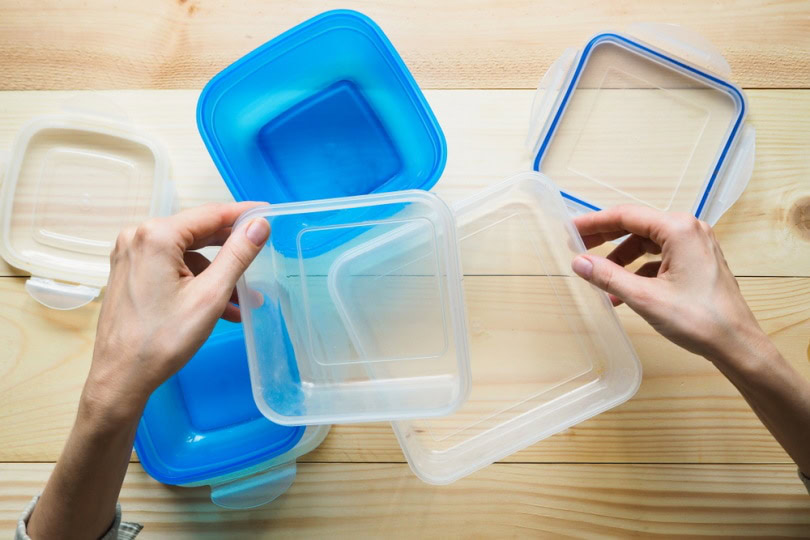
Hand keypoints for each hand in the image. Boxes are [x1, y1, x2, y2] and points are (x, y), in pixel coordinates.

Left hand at [83, 202, 269, 420]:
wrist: (121, 377)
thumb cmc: (163, 340)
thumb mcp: (211, 295)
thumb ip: (238, 255)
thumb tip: (259, 225)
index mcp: (157, 236)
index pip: (211, 214)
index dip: (243, 214)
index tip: (268, 214)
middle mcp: (138, 237)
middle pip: (198, 233)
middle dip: (232, 251)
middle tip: (262, 258)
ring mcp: (131, 255)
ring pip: (188, 254)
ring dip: (216, 274)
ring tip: (242, 301)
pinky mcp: (130, 272)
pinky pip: (172, 267)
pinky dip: (197, 282)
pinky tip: (219, 307)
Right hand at [570, 205, 769, 366]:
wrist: (736, 345)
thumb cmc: (698, 320)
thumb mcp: (644, 297)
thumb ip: (608, 276)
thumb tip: (579, 262)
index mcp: (678, 229)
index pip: (625, 216)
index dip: (594, 223)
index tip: (570, 230)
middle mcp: (689, 230)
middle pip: (636, 227)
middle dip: (605, 239)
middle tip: (577, 247)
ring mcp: (695, 246)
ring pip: (647, 244)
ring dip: (621, 260)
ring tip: (599, 278)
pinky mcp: (697, 263)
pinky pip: (659, 259)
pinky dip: (638, 271)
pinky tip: (622, 293)